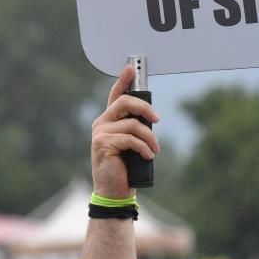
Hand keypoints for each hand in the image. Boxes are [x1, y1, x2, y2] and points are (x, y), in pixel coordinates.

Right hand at [91, 64, 160, 197]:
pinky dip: (144, 147)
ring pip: (133, 124)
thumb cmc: (124, 167)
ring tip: (155, 150)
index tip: (131, 68)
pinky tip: (148, 155)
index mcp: (108, 120)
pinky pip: (131, 139)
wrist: (114, 191)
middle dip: (145, 108)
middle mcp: (101, 123)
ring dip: (149, 138)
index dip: (123, 80)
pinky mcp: (103, 144)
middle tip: (158, 120)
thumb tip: (151, 116)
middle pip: (125, 102)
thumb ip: (135, 127)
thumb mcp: (131, 143)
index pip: (115, 95)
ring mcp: (100, 133)